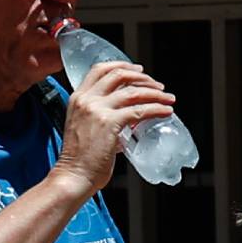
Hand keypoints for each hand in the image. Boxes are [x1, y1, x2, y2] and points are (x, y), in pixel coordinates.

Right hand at [56, 61, 175, 192]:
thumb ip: (103, 119)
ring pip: (133, 91)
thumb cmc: (79, 160)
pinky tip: (166, 111)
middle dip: (143, 78)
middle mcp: (86, 99)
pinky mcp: (110, 123)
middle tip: (158, 86)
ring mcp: (97, 110)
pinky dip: (156, 109)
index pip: (100, 69)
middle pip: (119, 75)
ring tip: (168, 98)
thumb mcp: (85, 128)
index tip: (138, 70)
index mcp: (77, 98)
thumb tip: (129, 120)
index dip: (122, 66)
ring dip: (155, 93)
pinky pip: (139, 111)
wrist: (73, 176)